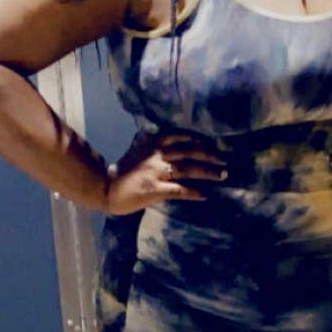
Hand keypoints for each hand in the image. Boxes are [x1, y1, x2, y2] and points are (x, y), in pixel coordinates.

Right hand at [105, 129, 227, 215]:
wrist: (106, 187)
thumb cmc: (124, 170)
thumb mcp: (139, 147)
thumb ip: (155, 142)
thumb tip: (174, 140)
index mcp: (153, 140)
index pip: (182, 136)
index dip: (200, 140)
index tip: (213, 144)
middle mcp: (157, 153)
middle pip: (190, 151)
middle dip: (210, 155)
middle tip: (224, 160)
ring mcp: (156, 172)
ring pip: (188, 169)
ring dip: (208, 173)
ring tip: (222, 176)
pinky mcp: (155, 189)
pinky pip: (179, 190)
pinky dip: (193, 193)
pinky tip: (204, 195)